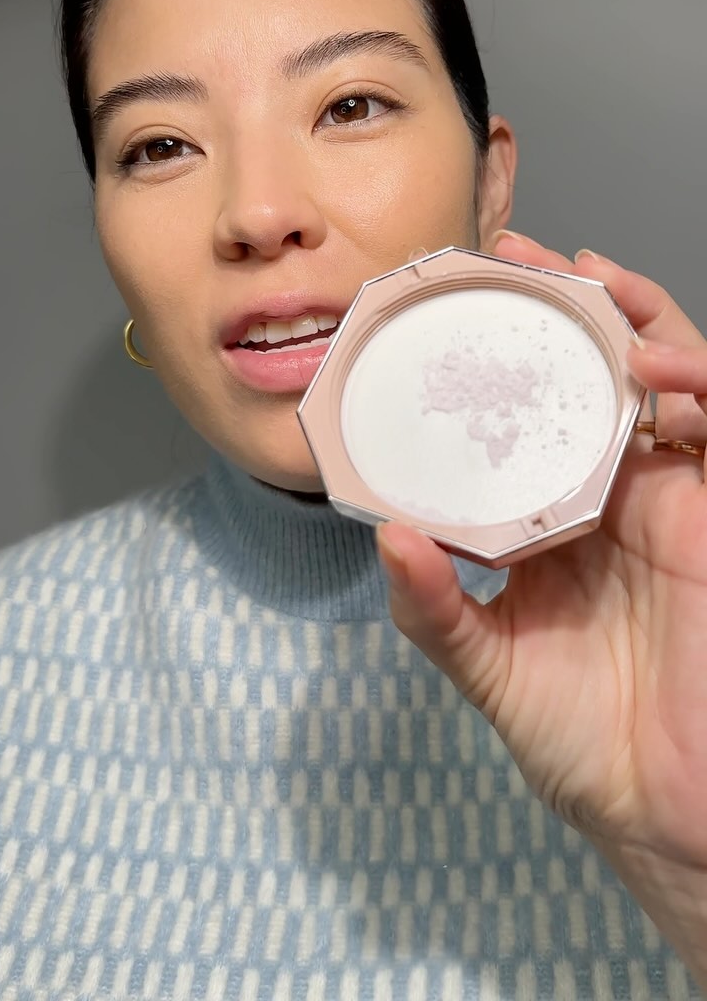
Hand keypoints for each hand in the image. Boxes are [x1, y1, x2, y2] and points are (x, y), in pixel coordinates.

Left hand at [378, 232, 706, 870]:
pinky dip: (695, 381)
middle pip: (594, 373)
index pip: (527, 412)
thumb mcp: (488, 668)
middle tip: (519, 253)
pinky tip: (653, 364)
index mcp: (551, 516)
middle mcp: (611, 492)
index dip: (501, 355)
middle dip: (564, 306)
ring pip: (664, 378)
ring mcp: (671, 497)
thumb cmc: (581, 741)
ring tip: (589, 281)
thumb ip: (436, 610)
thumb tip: (388, 537)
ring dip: (633, 320)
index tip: (454, 301)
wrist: (665, 810)